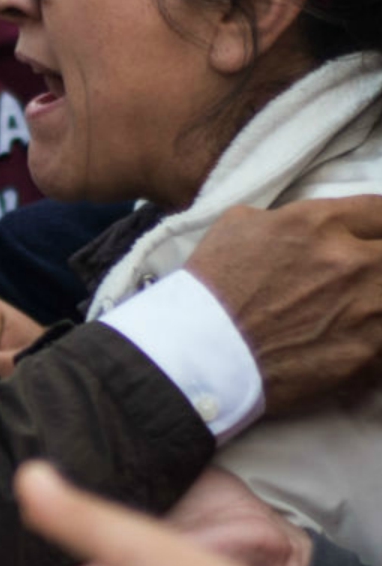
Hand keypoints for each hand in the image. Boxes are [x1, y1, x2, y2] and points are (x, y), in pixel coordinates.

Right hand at [185, 197, 381, 410]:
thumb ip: (289, 217)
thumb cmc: (212, 287)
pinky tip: (354, 338)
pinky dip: (375, 339)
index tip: (372, 235)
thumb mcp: (239, 225)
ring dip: (376, 300)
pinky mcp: (369, 355)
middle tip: (361, 276)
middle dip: (379, 262)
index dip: (378, 224)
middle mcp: (352, 262)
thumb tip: (310, 226)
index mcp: (318, 224)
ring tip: (356, 307)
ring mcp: (367, 311)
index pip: (380, 210)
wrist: (201, 352)